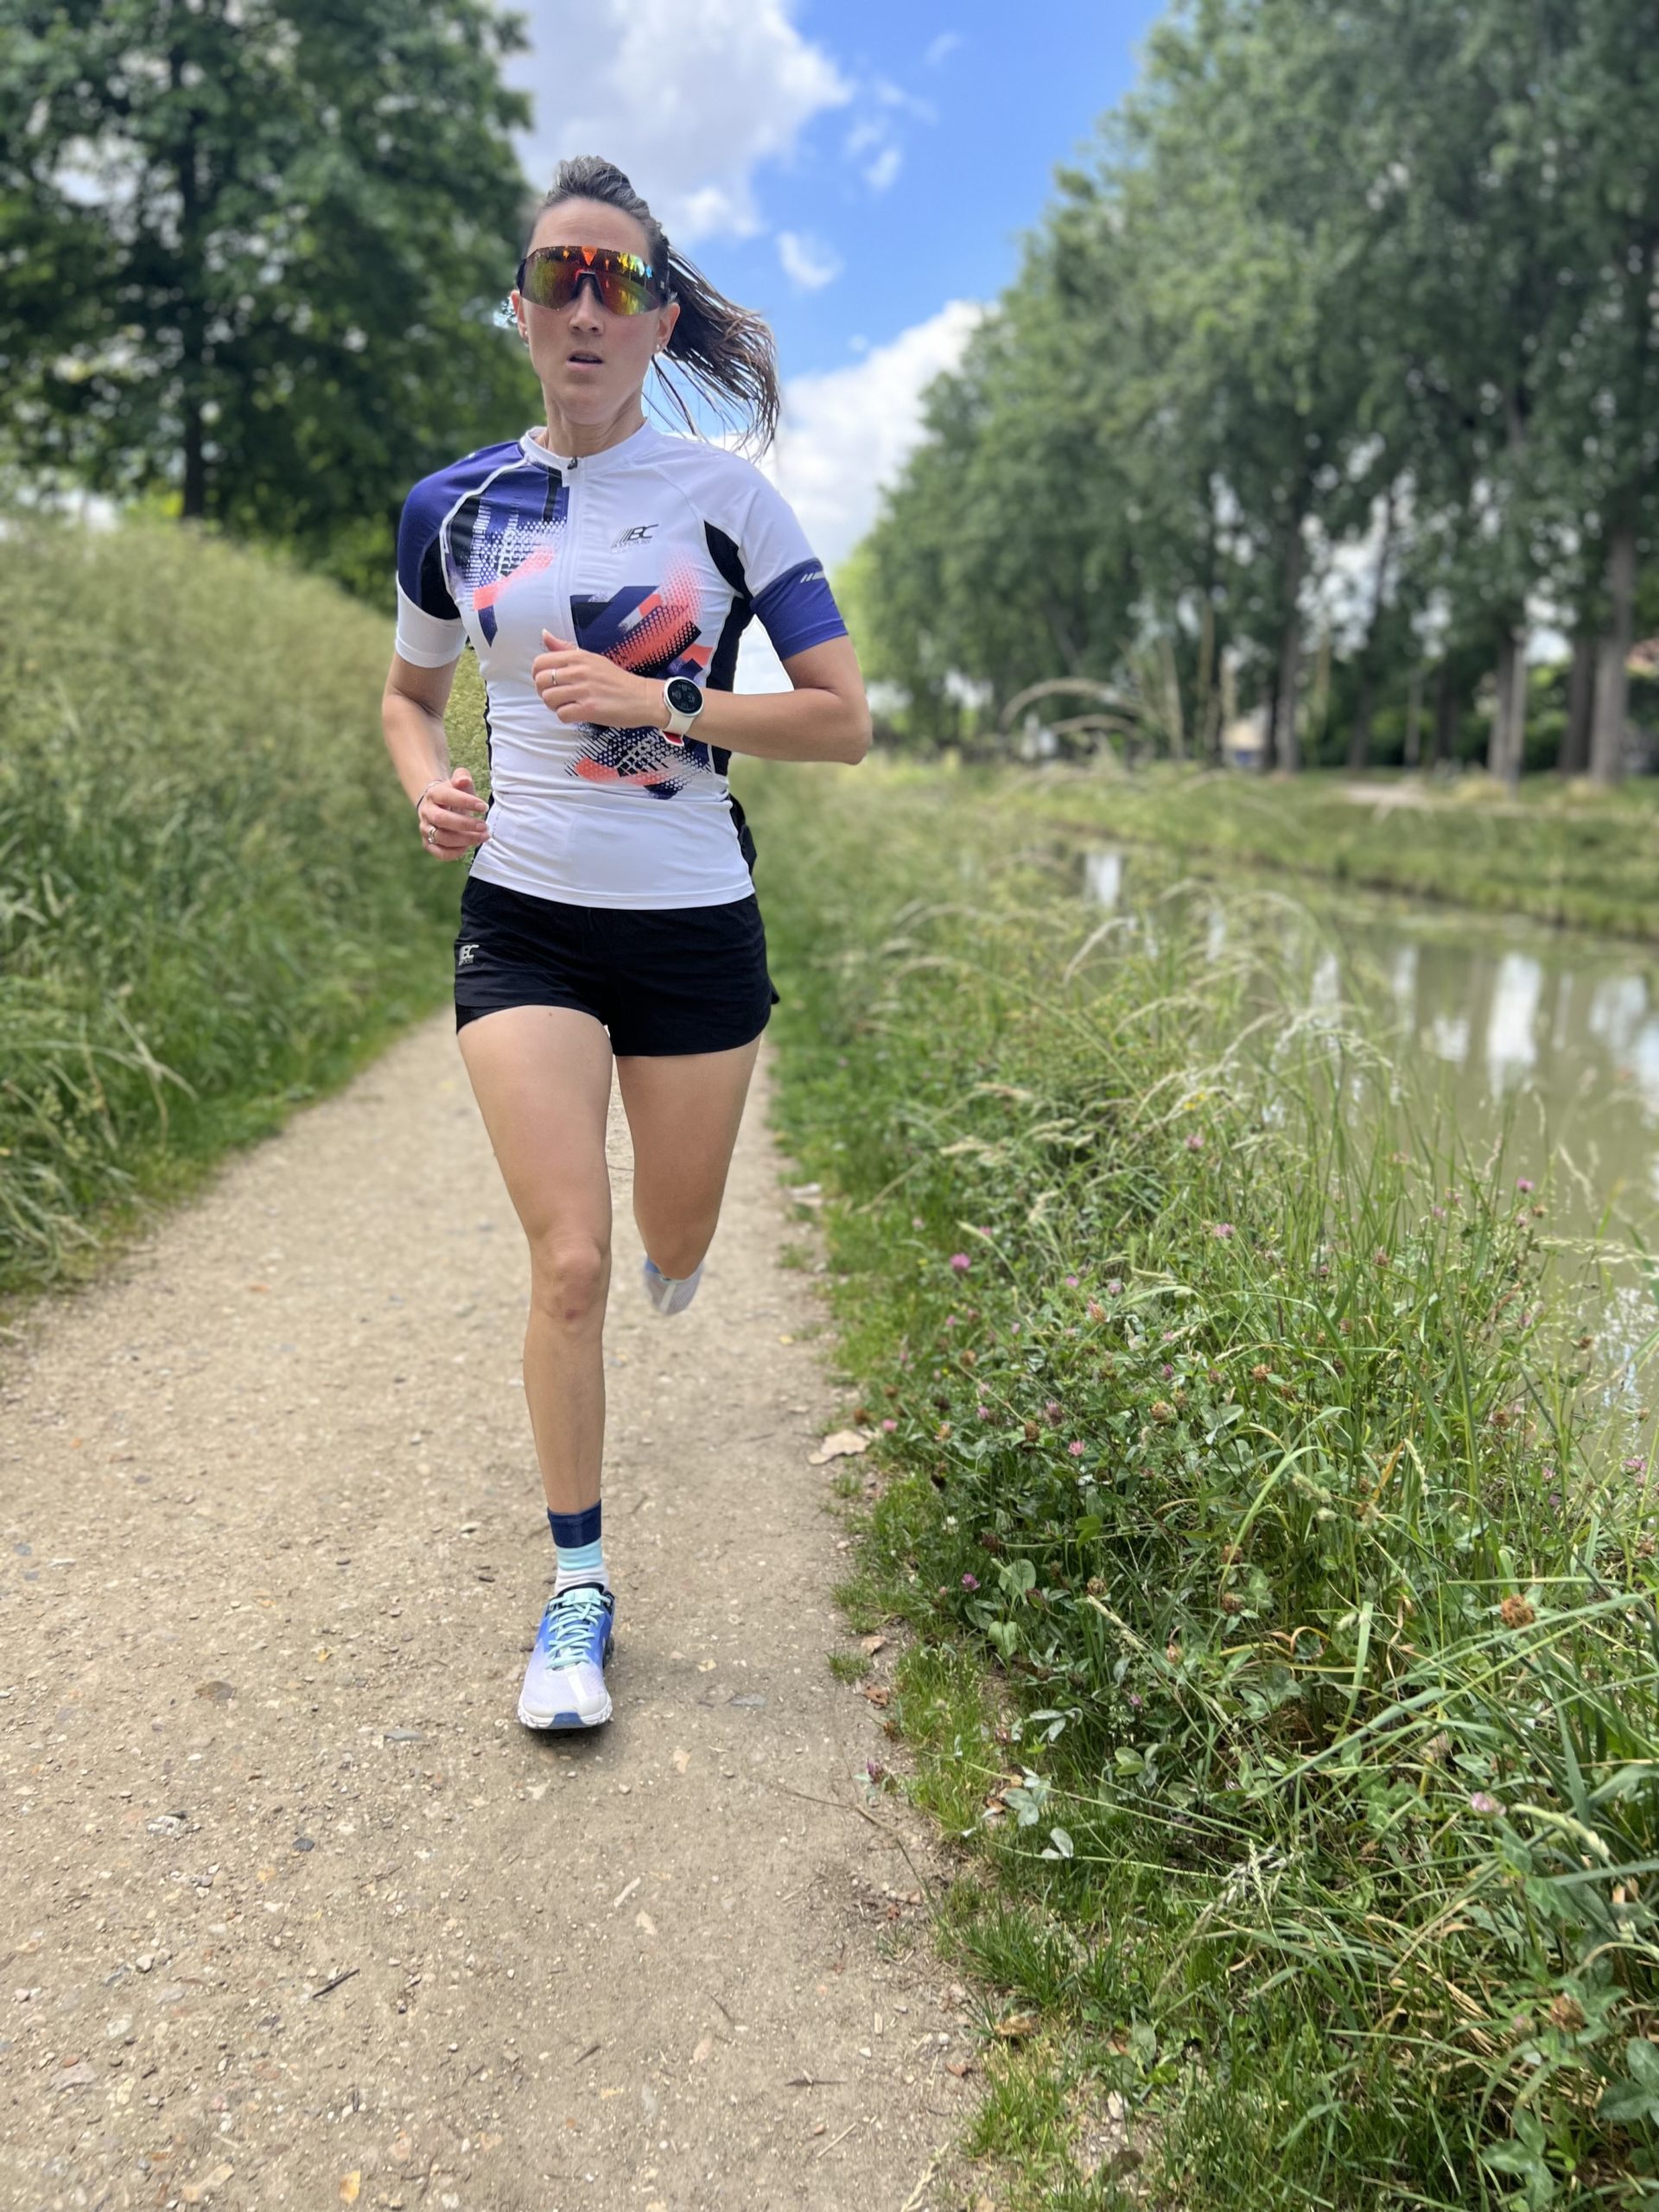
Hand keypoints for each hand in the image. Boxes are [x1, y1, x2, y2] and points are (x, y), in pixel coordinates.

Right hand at [416, 766, 488, 860]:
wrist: (437, 806)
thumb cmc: (454, 794)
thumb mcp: (458, 782)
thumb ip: (462, 777)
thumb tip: (464, 780)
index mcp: (434, 794)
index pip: (447, 796)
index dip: (466, 801)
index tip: (484, 807)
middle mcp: (427, 812)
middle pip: (442, 819)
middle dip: (465, 824)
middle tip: (484, 826)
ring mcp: (426, 829)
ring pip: (441, 837)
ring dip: (465, 840)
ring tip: (483, 836)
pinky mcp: (428, 844)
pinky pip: (439, 853)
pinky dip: (454, 853)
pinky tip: (468, 847)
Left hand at [533, 629, 661, 728]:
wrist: (643, 698)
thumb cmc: (616, 680)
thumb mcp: (592, 658)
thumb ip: (565, 649)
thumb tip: (544, 634)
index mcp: (578, 657)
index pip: (540, 662)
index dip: (539, 675)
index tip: (549, 682)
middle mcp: (579, 671)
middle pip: (541, 681)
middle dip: (544, 692)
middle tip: (557, 696)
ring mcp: (584, 690)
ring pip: (548, 698)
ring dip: (554, 706)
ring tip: (567, 705)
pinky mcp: (589, 709)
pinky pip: (562, 714)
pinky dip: (565, 717)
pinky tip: (576, 713)